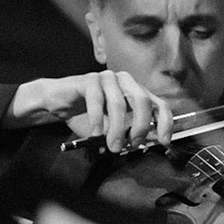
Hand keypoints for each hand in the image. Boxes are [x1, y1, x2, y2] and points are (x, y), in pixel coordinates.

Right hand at [6, 71, 173, 151]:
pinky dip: (98, 120)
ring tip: (113, 146)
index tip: (164, 142)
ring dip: (117, 128)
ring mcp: (108, 78)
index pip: (159, 104)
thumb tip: (149, 144)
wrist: (58, 104)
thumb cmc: (87, 117)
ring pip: (119, 102)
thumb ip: (131, 135)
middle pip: (142, 100)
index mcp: (137, 93)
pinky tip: (95, 134)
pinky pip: (97, 99)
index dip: (165, 123)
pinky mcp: (89, 79)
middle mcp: (126, 82)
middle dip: (140, 126)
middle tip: (132, 145)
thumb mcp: (113, 130)